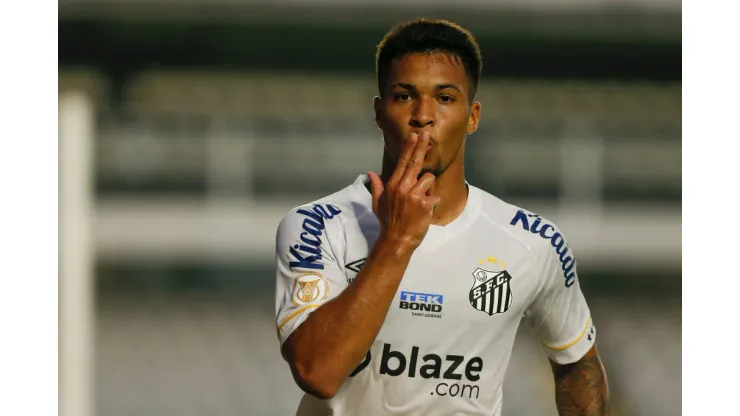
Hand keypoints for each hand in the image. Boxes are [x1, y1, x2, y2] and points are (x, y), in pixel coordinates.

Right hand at [367, 132, 440, 248]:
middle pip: (415, 162)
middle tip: (426, 134)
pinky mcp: (424, 204)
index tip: (414, 136)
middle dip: (421, 147)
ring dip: (428, 188)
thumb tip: (369, 173)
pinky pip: (434, 195)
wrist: (397, 240)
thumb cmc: (388, 222)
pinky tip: (426, 210)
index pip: (402, 162)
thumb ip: (376, 186)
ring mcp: (413, 195)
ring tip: (421, 201)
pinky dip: (433, 202)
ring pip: (428, 179)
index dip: (409, 148)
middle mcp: (402, 187)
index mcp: (392, 185)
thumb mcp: (378, 203)